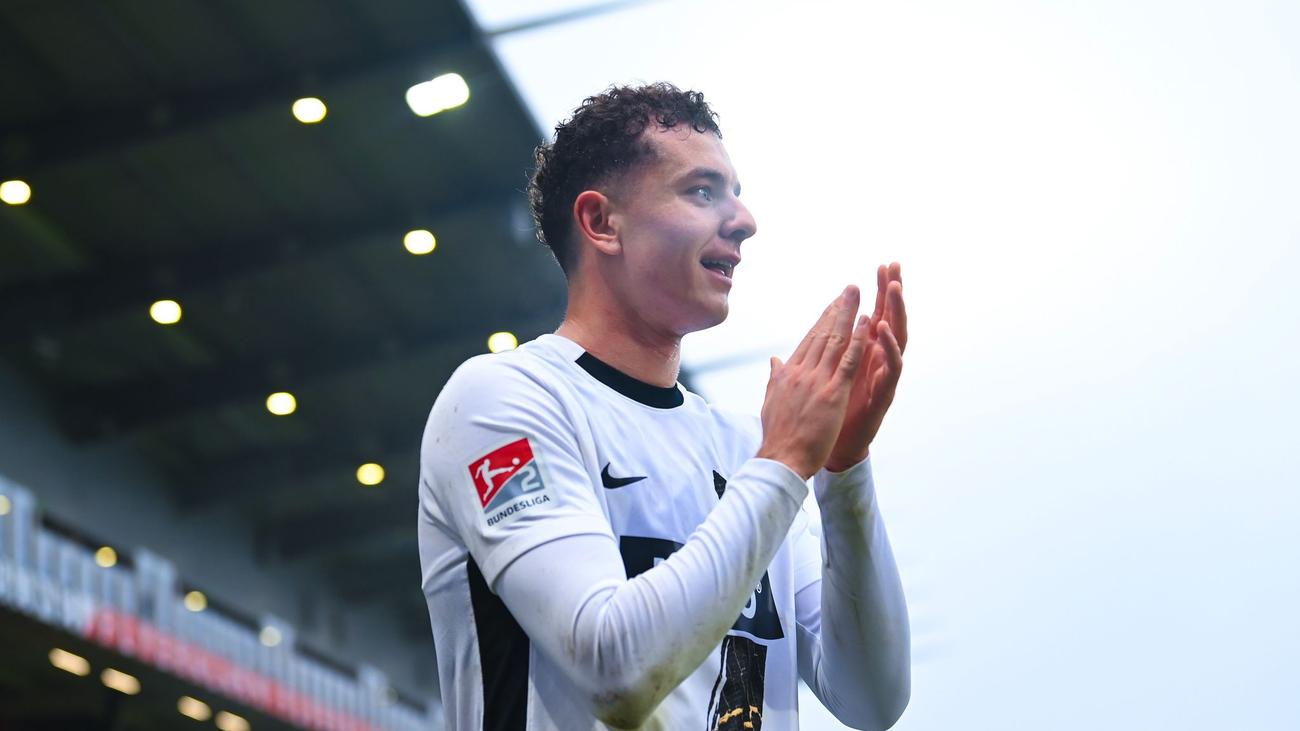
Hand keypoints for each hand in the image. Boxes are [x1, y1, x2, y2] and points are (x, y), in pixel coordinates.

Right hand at [757, 286, 873, 478]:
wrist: (780, 458)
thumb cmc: (777, 435)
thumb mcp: (771, 401)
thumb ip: (775, 378)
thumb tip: (774, 360)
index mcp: (787, 374)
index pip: (808, 340)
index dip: (822, 320)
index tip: (834, 304)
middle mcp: (801, 371)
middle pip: (822, 334)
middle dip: (837, 309)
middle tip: (850, 289)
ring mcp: (817, 381)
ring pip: (835, 340)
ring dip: (849, 315)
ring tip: (859, 294)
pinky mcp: (832, 393)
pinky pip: (848, 361)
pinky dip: (858, 340)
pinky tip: (867, 323)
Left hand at [825, 263, 906, 471]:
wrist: (838, 446)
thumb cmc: (834, 410)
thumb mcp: (827, 374)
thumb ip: (827, 352)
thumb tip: (819, 332)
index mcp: (863, 353)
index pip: (874, 314)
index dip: (878, 292)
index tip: (882, 265)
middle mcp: (878, 360)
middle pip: (889, 319)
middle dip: (892, 293)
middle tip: (894, 266)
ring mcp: (884, 375)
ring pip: (896, 338)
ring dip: (895, 312)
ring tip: (894, 289)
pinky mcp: (885, 392)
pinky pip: (891, 367)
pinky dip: (888, 347)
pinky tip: (884, 329)